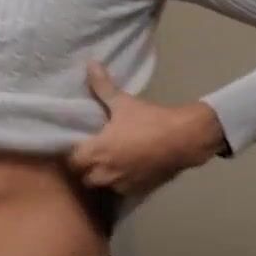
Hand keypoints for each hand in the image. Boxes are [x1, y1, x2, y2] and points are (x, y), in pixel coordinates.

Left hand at [67, 61, 224, 195]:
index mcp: (96, 152)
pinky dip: (120, 183)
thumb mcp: (124, 103)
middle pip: (84, 177)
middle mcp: (105, 173)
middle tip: (91, 154)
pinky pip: (121, 190)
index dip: (72, 155)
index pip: (71, 162)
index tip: (77, 146)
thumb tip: (90, 64)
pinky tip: (127, 170)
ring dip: (102, 177)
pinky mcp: (138, 190)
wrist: (184, 139)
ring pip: (102, 186)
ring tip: (107, 164)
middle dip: (85, 169)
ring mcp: (121, 184)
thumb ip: (103, 86)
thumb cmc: (150, 120)